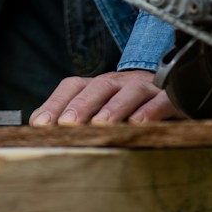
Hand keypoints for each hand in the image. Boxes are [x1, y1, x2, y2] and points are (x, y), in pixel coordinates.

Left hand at [29, 69, 184, 124]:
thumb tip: (38, 128)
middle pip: (99, 86)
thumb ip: (73, 118)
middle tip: (67, 125)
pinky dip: (150, 112)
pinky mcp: (171, 99)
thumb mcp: (101, 111)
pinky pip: (161, 101)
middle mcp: (120, 83)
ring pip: (130, 92)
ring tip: (101, 126)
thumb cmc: (129, 110)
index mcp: (99, 85)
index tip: (40, 124)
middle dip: (81, 105)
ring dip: (114, 108)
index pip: (73, 86)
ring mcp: (146, 89)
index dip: (55, 103)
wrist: (173, 95)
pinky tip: (139, 125)